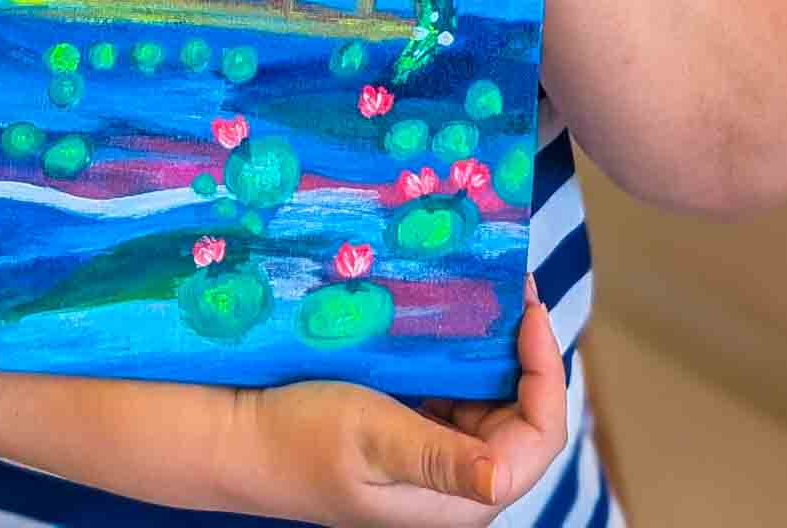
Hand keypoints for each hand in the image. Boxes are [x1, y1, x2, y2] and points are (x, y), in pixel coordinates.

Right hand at [223, 283, 566, 525]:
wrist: (240, 439)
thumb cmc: (301, 439)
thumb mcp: (372, 439)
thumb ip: (439, 458)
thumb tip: (502, 478)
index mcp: (459, 499)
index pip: (538, 440)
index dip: (546, 374)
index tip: (528, 311)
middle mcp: (456, 484)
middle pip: (523, 420)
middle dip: (527, 355)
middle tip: (510, 288)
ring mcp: (434, 460)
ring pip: (491, 404)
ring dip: (496, 352)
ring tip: (488, 293)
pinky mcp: (410, 434)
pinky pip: (456, 396)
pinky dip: (463, 356)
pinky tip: (452, 318)